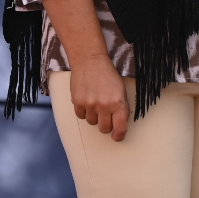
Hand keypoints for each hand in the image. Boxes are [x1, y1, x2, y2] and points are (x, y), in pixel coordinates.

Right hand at [41, 0, 130, 140]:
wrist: (90, 60)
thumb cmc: (108, 74)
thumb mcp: (120, 90)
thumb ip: (120, 107)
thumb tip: (118, 124)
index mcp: (119, 103)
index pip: (120, 128)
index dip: (119, 135)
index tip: (117, 136)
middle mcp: (104, 106)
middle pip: (104, 128)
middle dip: (106, 125)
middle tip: (105, 117)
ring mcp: (90, 105)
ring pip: (92, 122)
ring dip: (94, 116)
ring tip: (95, 102)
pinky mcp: (78, 102)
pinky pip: (81, 116)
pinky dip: (84, 111)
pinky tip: (87, 100)